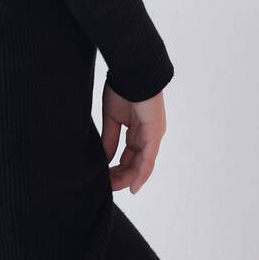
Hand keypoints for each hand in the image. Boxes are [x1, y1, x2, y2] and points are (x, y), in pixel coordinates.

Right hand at [101, 78, 167, 194]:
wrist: (131, 72)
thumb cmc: (122, 88)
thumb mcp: (112, 118)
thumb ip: (110, 139)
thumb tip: (104, 158)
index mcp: (139, 129)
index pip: (130, 155)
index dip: (118, 168)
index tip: (104, 177)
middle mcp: (149, 135)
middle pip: (136, 162)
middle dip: (122, 175)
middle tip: (107, 185)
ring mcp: (153, 135)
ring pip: (142, 164)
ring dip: (128, 177)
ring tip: (114, 187)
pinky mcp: (155, 134)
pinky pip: (148, 158)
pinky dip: (141, 173)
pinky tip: (133, 186)